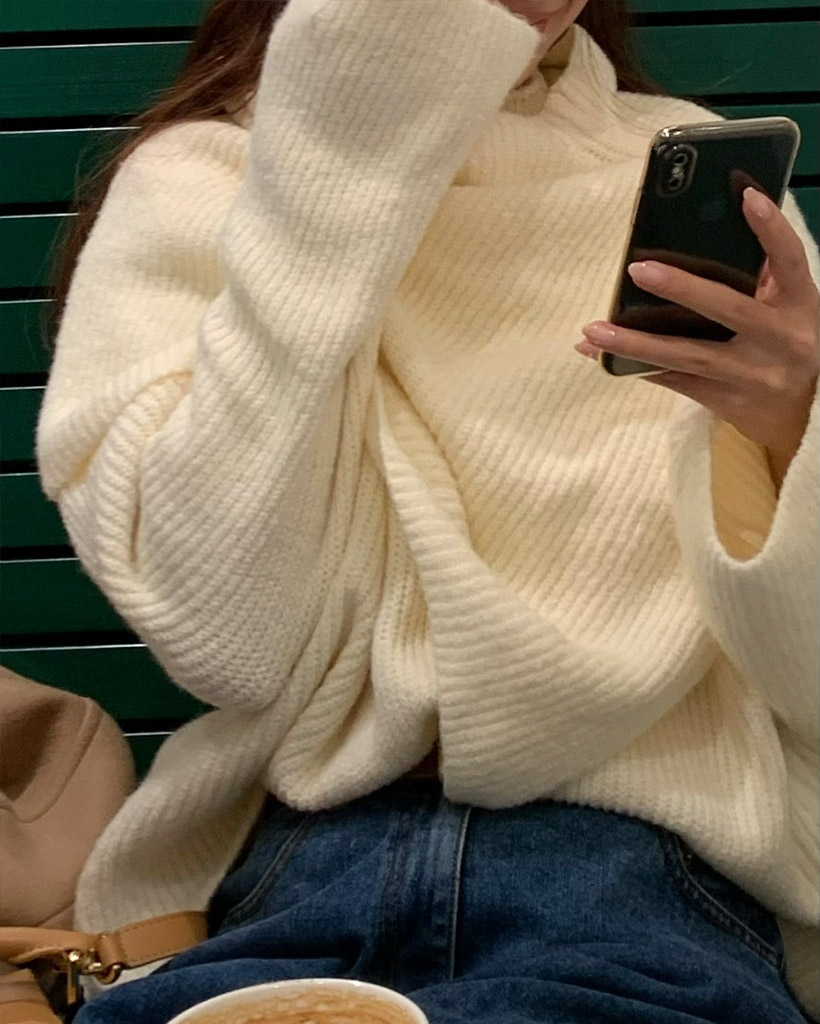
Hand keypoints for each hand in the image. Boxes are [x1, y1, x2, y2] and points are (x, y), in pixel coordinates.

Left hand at [575, 187, 818, 490]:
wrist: (808, 417)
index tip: (746, 196)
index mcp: (801, 306)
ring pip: (687, 356)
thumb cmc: (793, 346)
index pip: (790, 260)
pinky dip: (635, 367)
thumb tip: (716, 234)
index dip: (771, 229)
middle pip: (728, 310)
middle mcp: (779, 340)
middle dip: (683, 289)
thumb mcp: (795, 311)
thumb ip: (767, 278)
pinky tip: (600, 355)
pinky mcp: (724, 401)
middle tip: (637, 270)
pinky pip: (673, 382)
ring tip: (592, 330)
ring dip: (635, 344)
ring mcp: (750, 375)